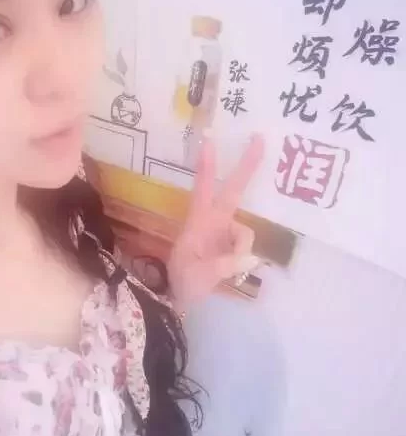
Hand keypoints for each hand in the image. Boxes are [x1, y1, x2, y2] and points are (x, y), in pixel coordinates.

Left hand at [168, 134, 263, 307]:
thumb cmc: (183, 280)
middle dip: (246, 166)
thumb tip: (252, 258)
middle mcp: (213, 221)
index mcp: (200, 221)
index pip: (205, 188)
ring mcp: (223, 233)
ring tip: (225, 272)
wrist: (176, 297)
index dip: (208, 165)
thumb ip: (225, 265)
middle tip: (258, 138)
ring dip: (240, 251)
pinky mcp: (229, 245)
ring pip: (245, 233)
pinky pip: (245, 248)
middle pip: (233, 191)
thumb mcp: (200, 275)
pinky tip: (231, 272)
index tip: (210, 139)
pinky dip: (241, 260)